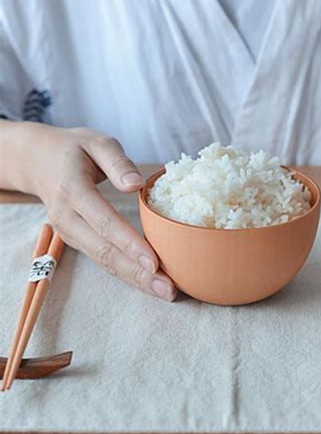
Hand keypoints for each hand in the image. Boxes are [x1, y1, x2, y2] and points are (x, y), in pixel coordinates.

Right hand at [0, 121, 175, 300]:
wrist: (39, 160)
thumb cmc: (74, 149)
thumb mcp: (97, 142)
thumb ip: (117, 161)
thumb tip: (137, 184)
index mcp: (72, 190)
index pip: (104, 222)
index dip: (130, 244)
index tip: (155, 262)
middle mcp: (67, 217)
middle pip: (105, 251)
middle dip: (138, 273)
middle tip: (168, 289)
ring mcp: (69, 232)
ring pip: (103, 261)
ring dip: (134, 279)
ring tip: (164, 291)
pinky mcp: (76, 239)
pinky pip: (102, 259)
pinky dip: (126, 272)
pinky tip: (148, 281)